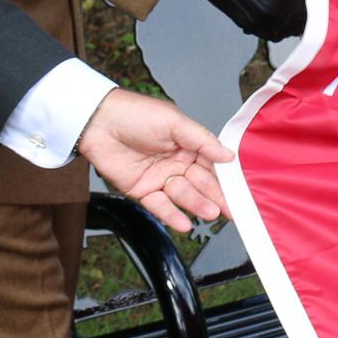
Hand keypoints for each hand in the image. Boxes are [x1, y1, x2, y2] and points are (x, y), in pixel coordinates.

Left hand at [78, 88, 233, 231]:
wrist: (98, 122)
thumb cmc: (136, 113)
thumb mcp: (175, 122)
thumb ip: (202, 140)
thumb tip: (228, 155)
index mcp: (188, 145)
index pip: (211, 165)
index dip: (225, 179)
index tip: (240, 191)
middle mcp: (176, 163)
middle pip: (200, 183)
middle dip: (216, 196)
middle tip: (231, 210)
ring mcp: (159, 178)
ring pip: (182, 195)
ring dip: (197, 205)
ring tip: (210, 213)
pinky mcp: (141, 190)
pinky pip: (159, 206)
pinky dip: (171, 215)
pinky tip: (184, 224)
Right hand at [177, 0, 337, 40]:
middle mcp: (279, 9)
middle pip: (310, 15)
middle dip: (316, 5)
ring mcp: (263, 20)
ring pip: (293, 27)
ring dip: (299, 17)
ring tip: (297, 0)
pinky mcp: (250, 25)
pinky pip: (274, 31)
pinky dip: (280, 22)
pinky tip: (279, 6)